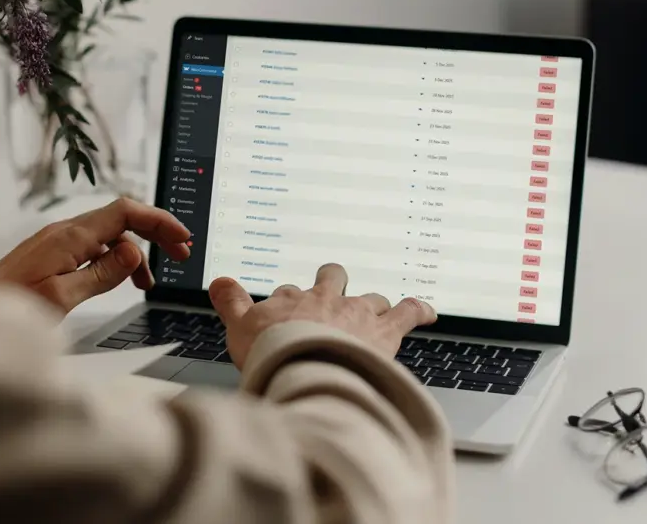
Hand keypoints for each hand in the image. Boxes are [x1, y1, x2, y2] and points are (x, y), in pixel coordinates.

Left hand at [0, 198, 190, 312]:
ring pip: (110, 234)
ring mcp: (58, 240)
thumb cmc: (8, 308)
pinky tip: (120, 281)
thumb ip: (102, 274)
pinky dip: (116, 260)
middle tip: (181, 253)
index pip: (126, 211)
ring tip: (150, 282)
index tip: (182, 238)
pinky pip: (94, 247)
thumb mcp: (62, 297)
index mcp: (70, 236)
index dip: (159, 221)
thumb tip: (135, 252)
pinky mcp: (53, 253)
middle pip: (122, 217)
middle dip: (156, 232)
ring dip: (137, 251)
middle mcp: (65, 231)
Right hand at [209, 263, 435, 365]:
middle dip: (332, 283)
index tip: (287, 315)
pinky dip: (419, 309)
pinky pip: (408, 312)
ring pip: (369, 298)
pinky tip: (428, 311)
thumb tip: (219, 281)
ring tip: (374, 312)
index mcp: (294, 301)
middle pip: (332, 279)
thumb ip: (230, 302)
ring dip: (371, 304)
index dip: (289, 304)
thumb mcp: (238, 327)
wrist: (305, 367)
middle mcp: (328, 300)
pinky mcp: (385, 331)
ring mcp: (357, 314)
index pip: (290, 293)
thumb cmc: (273, 354)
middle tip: (331, 290)